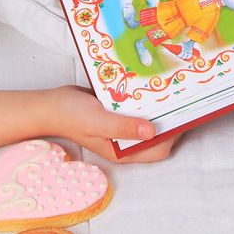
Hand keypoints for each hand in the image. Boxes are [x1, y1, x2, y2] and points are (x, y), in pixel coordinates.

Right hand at [48, 85, 181, 162]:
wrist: (51, 104)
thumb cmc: (72, 115)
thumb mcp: (98, 121)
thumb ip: (123, 127)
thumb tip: (153, 131)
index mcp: (123, 151)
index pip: (158, 149)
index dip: (173, 134)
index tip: (183, 112)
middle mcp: (126, 141)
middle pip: (158, 134)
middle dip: (170, 118)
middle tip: (182, 95)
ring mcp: (123, 126)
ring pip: (150, 118)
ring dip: (160, 106)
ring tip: (171, 86)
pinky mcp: (119, 111)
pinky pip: (139, 107)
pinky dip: (146, 98)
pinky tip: (151, 82)